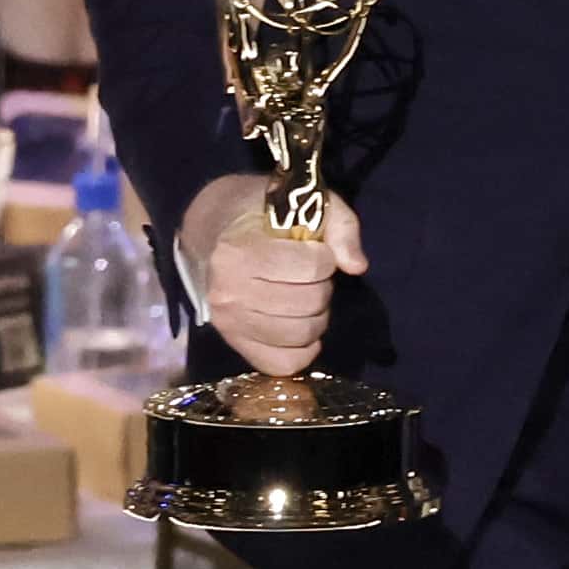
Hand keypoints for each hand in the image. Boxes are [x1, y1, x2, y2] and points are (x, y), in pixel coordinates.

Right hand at [178, 171, 361, 380]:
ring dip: (316, 317)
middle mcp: (228, 291)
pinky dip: (303, 351)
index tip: (312, 249)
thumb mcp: (306, 203)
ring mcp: (227, 322)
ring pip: (300, 335)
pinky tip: (303, 330)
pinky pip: (281, 364)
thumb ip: (340, 227)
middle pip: (309, 303)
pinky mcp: (233, 343)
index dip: (325, 257)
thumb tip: (356, 267)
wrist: (212, 231)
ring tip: (301, 297)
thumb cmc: (264, 216)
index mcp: (239, 252)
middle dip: (322, 287)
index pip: (312, 267)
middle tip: (307, 276)